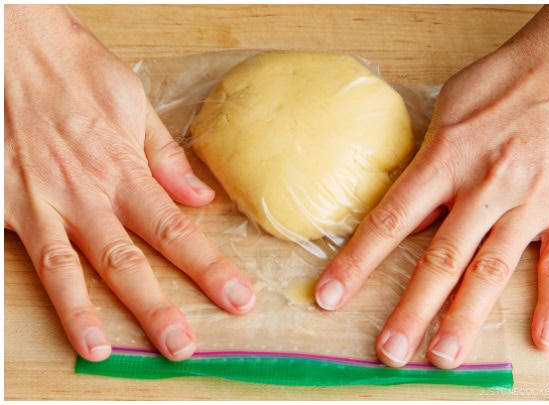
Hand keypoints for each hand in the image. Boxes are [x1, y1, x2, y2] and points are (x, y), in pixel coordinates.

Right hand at [4, 5, 254, 361]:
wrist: (9, 45)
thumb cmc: (72, 68)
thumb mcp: (132, 103)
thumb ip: (165, 157)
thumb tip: (201, 197)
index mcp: (124, 171)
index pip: (177, 231)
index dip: (209, 269)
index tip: (238, 299)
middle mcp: (85, 194)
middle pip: (128, 262)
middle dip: (158, 308)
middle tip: (184, 346)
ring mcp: (39, 203)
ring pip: (68, 270)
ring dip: (89, 314)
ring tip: (110, 352)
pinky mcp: (2, 205)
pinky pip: (23, 256)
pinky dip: (37, 291)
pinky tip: (55, 321)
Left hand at [315, 5, 548, 368]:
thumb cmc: (505, 81)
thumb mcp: (448, 110)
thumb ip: (428, 163)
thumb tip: (407, 210)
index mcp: (448, 158)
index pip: (392, 220)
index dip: (358, 262)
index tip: (331, 296)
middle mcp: (486, 185)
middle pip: (440, 259)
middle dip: (411, 310)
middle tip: (391, 351)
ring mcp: (531, 201)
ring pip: (492, 269)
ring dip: (466, 317)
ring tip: (445, 354)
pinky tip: (543, 337)